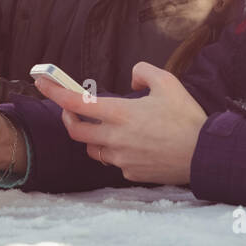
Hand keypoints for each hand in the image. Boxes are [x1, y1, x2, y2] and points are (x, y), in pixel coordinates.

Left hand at [33, 62, 206, 184]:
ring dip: (91, 135)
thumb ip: (143, 71)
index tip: (41, 82)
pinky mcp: (130, 174)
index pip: (76, 102)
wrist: (204, 154)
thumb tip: (130, 78)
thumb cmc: (186, 117)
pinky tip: (132, 144)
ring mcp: (121, 159)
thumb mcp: (168, 82)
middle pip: (75, 130)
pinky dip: (114, 151)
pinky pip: (113, 161)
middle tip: (72, 108)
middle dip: (68, 117)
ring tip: (107, 126)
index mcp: (120, 114)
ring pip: (92, 148)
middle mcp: (114, 138)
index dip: (55, 91)